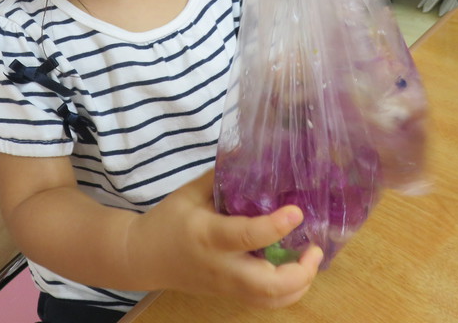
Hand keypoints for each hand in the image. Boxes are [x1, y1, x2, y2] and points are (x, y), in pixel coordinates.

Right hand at [127, 169, 323, 308]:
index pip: (246, 236)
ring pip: (270, 301)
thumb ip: (224, 176)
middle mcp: (221, 266)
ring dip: (299, 284)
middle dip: (300, 272)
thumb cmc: (168, 219)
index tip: (297, 212)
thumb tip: (256, 155)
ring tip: (311, 258)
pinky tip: (296, 268)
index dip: (276, 226)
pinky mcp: (230, 295)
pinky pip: (264, 302)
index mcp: (208, 235)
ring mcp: (226, 286)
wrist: (143, 257)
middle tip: (314, 248)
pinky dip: (287, 290)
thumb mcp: (192, 191)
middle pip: (266, 285)